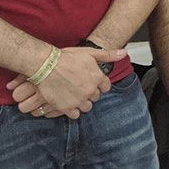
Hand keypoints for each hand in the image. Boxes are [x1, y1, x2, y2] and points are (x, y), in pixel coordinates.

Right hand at [7, 46, 125, 118]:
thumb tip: (123, 53)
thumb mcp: (89, 53)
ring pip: (87, 107)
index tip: (91, 82)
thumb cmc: (65, 58)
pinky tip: (67, 102)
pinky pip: (75, 115)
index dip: (99, 84)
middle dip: (89, 92)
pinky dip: (72, 110)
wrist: (45, 65)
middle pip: (96, 97)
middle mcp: (90, 90)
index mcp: (97, 77)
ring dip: (82, 102)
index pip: (106, 87)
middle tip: (79, 86)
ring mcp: (79, 100)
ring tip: (73, 95)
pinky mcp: (67, 107)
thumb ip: (108, 55)